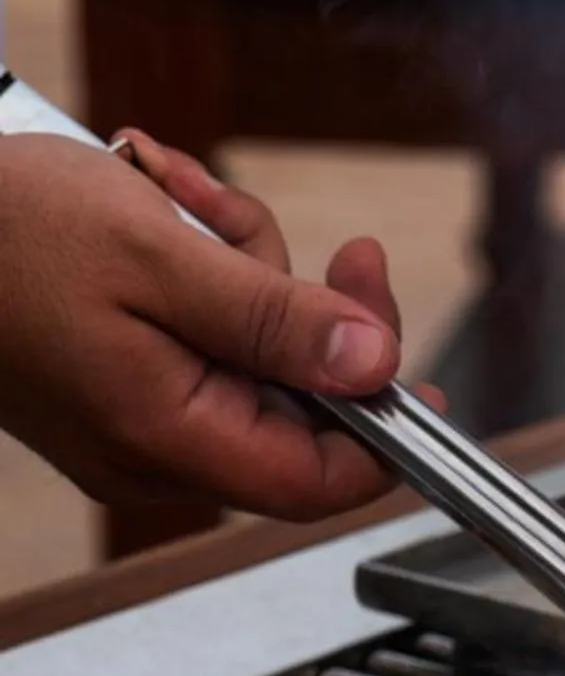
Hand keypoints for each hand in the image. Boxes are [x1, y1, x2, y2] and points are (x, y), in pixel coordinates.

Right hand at [0, 132, 429, 520]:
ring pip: (251, 347)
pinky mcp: (123, 374)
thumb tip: (377, 365)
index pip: (321, 481)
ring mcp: (138, 414)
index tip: (412, 362)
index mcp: (170, 439)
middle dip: (283, 296)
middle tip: (239, 222)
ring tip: (163, 193)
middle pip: (293, 400)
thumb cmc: (5, 232)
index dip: (382, 426)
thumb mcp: (162, 259)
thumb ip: (277, 320)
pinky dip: (194, 260)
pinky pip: (202, 327)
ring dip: (232, 257)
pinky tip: (147, 201)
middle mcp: (158, 449)